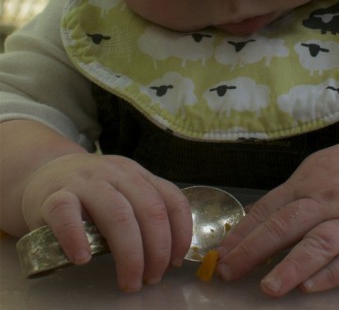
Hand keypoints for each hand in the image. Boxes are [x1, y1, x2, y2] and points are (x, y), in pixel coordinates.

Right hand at [20, 153, 191, 291]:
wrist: (42, 172)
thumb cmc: (89, 193)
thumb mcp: (123, 192)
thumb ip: (142, 215)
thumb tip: (168, 258)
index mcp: (139, 176)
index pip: (171, 200)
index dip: (180, 233)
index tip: (176, 261)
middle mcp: (118, 175)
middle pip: (149, 210)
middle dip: (158, 250)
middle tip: (153, 278)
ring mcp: (86, 182)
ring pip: (117, 215)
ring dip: (129, 254)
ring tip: (129, 281)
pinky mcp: (53, 196)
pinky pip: (66, 214)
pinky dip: (77, 238)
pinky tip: (83, 259)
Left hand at [216, 140, 338, 296]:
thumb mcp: (313, 172)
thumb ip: (284, 198)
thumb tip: (245, 225)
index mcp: (308, 184)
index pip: (268, 210)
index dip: (241, 234)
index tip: (219, 256)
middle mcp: (328, 202)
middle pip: (288, 224)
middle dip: (255, 250)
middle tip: (229, 272)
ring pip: (320, 243)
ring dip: (293, 266)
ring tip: (270, 287)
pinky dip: (332, 274)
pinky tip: (311, 286)